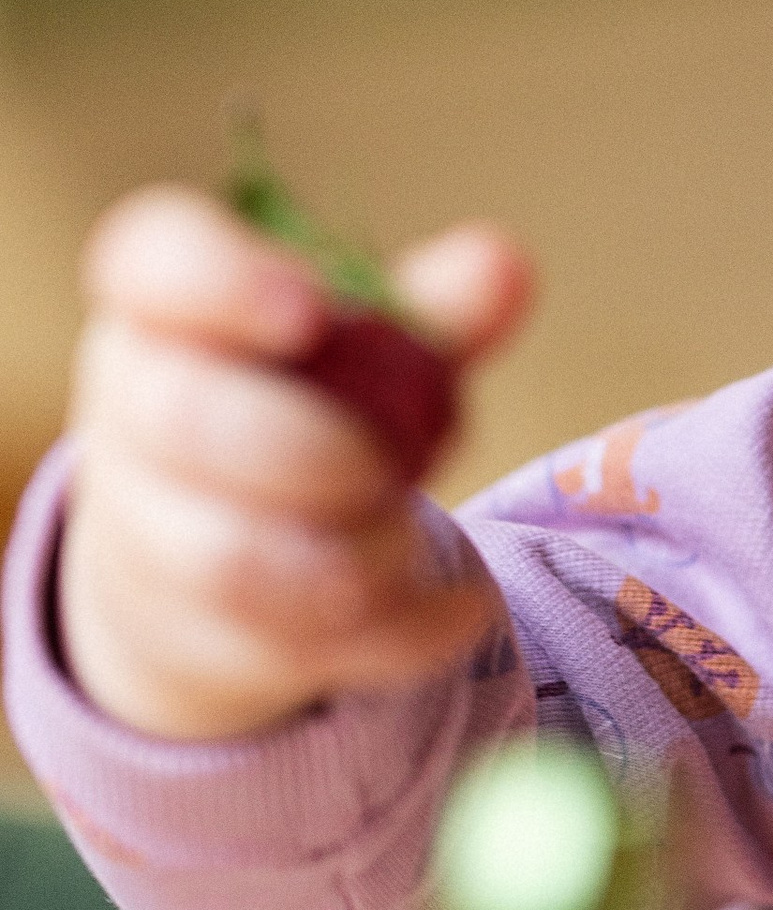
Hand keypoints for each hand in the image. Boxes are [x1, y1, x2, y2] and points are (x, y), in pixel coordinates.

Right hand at [58, 183, 534, 742]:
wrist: (203, 569)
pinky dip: (401, 631)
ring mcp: (153, 539)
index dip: (220, 281)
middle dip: (313, 446)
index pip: (153, 263)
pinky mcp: (207, 638)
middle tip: (385, 464)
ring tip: (407, 536)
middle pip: (189, 421)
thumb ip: (426, 313)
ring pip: (233, 558)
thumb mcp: (356, 355)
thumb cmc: (291, 416)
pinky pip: (301, 646)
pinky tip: (462, 608)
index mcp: (165, 315)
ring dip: (354, 553)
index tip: (308, 307)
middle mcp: (133, 418)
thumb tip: (504, 265)